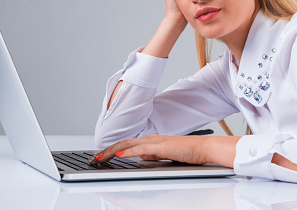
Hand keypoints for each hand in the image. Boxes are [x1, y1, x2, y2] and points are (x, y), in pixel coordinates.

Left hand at [89, 134, 207, 164]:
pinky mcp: (161, 147)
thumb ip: (152, 155)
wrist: (202, 148)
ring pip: (129, 145)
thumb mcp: (164, 155)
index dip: (112, 150)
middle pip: (123, 143)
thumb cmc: (186, 151)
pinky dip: (129, 152)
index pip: (126, 145)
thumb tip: (140, 158)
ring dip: (113, 151)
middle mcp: (150, 139)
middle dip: (107, 151)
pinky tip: (121, 155)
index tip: (101, 157)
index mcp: (150, 141)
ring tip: (101, 157)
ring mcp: (155, 142)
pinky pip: (142, 149)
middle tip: (95, 159)